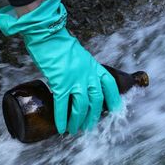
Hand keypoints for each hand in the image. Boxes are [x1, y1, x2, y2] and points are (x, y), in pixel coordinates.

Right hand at [0, 0, 121, 133]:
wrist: (48, 35)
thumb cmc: (59, 43)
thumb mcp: (78, 55)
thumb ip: (81, 68)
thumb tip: (76, 78)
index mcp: (94, 66)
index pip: (110, 85)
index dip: (114, 100)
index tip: (116, 110)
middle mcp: (88, 75)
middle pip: (96, 101)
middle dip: (92, 116)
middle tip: (88, 126)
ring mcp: (75, 80)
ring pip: (81, 107)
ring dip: (78, 121)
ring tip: (74, 130)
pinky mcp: (61, 84)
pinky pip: (63, 106)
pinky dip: (62, 119)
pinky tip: (61, 127)